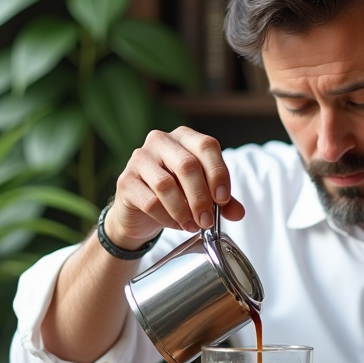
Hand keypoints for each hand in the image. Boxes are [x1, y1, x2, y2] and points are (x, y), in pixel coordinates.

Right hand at [105, 127, 246, 248]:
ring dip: (183, 210)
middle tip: (207, 221)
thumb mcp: (202, 195)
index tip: (223, 200)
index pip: (207, 146)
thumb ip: (222, 201)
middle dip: (201, 197)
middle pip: (187, 165)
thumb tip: (238, 212)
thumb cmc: (175, 196)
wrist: (139, 214)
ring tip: (192, 226)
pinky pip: (150, 201)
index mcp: (184, 137)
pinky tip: (175, 224)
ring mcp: (139, 159)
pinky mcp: (125, 181)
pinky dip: (167, 217)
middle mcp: (160, 141)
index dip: (218, 173)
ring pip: (166, 185)